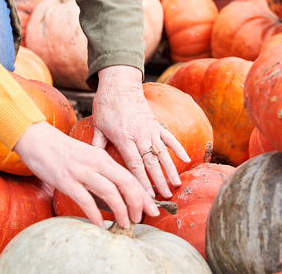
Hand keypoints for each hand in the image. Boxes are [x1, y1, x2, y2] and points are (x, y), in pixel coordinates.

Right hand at [13, 121, 156, 227]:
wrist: (37, 139)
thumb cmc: (61, 151)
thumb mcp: (87, 157)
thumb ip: (100, 172)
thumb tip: (114, 196)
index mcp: (102, 157)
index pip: (129, 176)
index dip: (143, 194)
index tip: (152, 209)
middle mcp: (95, 163)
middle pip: (125, 183)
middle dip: (137, 203)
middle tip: (141, 219)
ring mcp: (81, 171)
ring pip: (109, 191)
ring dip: (120, 210)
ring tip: (124, 225)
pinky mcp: (65, 180)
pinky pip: (85, 199)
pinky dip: (95, 214)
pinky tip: (100, 224)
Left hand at [91, 65, 190, 198]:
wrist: (120, 83)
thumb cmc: (106, 104)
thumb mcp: (97, 125)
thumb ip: (97, 145)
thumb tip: (93, 164)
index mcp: (123, 138)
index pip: (134, 164)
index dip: (142, 181)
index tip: (147, 196)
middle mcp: (139, 135)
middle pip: (151, 162)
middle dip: (159, 181)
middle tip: (166, 198)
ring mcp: (150, 129)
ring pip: (162, 153)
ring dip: (171, 170)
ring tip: (177, 185)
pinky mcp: (156, 123)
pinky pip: (170, 137)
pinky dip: (178, 148)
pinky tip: (187, 159)